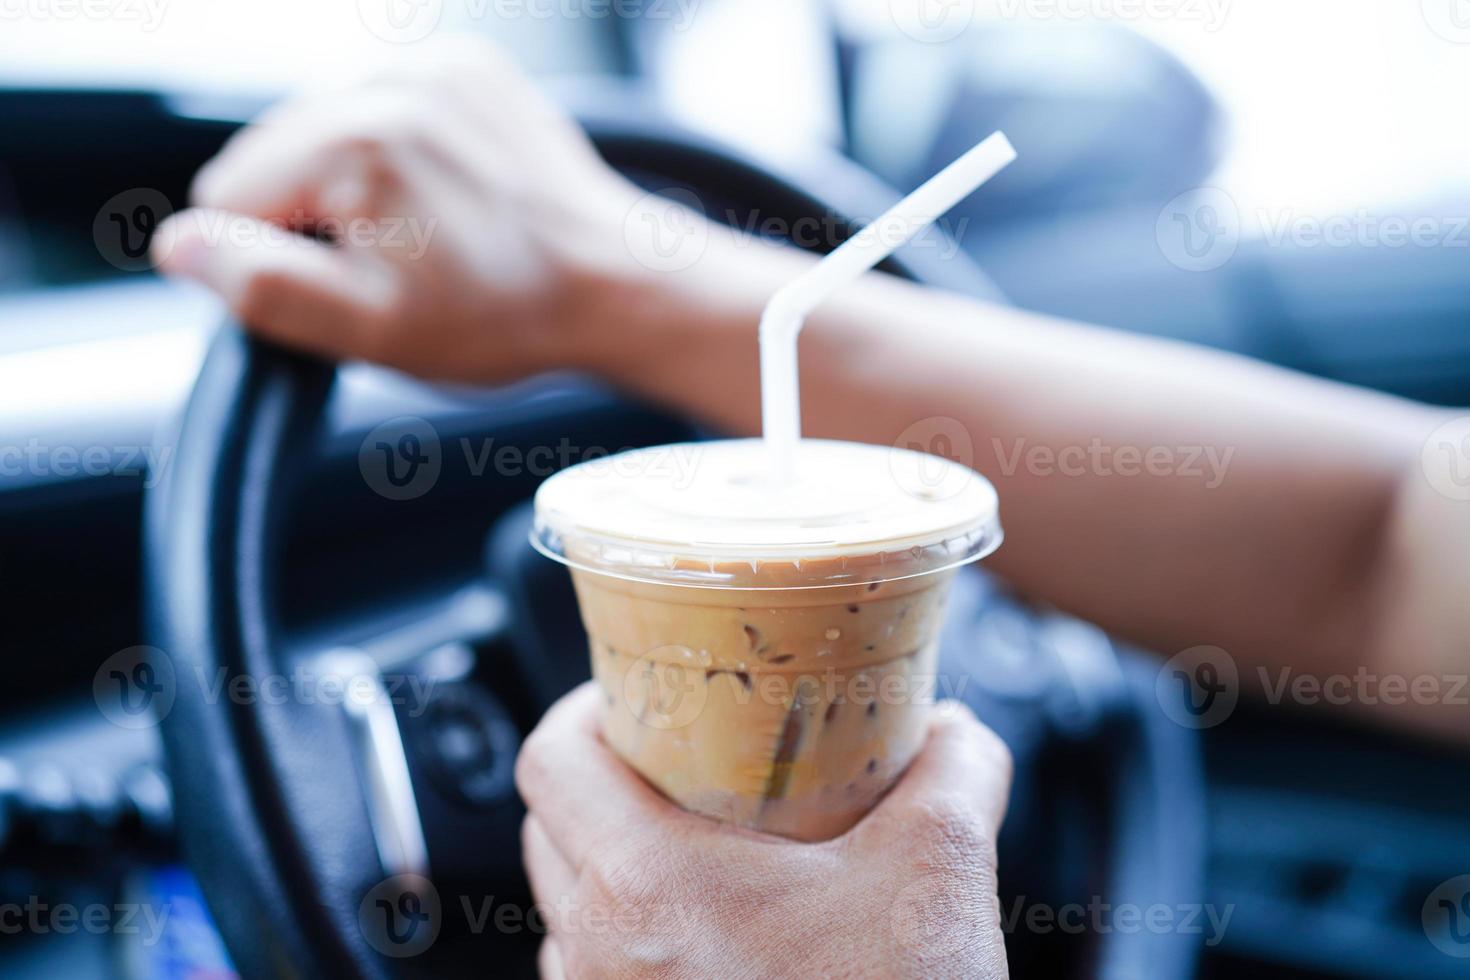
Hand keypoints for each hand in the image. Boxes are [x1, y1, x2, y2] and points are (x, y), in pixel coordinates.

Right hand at [151, 39, 646, 382]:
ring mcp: (435, 66)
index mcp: (353, 142)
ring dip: (355, 179)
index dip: (271, 256)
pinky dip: (402, 148)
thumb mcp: (372, 329)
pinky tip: (448, 197)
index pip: (229, 195)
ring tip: (429, 234)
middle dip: (312, 213)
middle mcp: (389, 82)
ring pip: (330, 126)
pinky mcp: (470, 67)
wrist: (616, 283)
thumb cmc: (505, 314)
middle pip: (277, 152)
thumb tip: (179, 244)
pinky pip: (390, 104)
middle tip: (395, 267)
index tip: (343, 285)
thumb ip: (265, 287)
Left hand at [515, 683, 1012, 978]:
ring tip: (694, 848)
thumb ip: (954, 775)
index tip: (634, 697)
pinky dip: (628, 938)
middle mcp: (597, 954)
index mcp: (647, 884)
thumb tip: (956, 734)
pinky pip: (591, 974)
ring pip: (566, 907)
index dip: (584, 708)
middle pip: (549, 825)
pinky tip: (710, 938)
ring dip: (611, 864)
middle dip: (605, 780)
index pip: (550, 758)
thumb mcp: (941, 873)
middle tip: (676, 760)